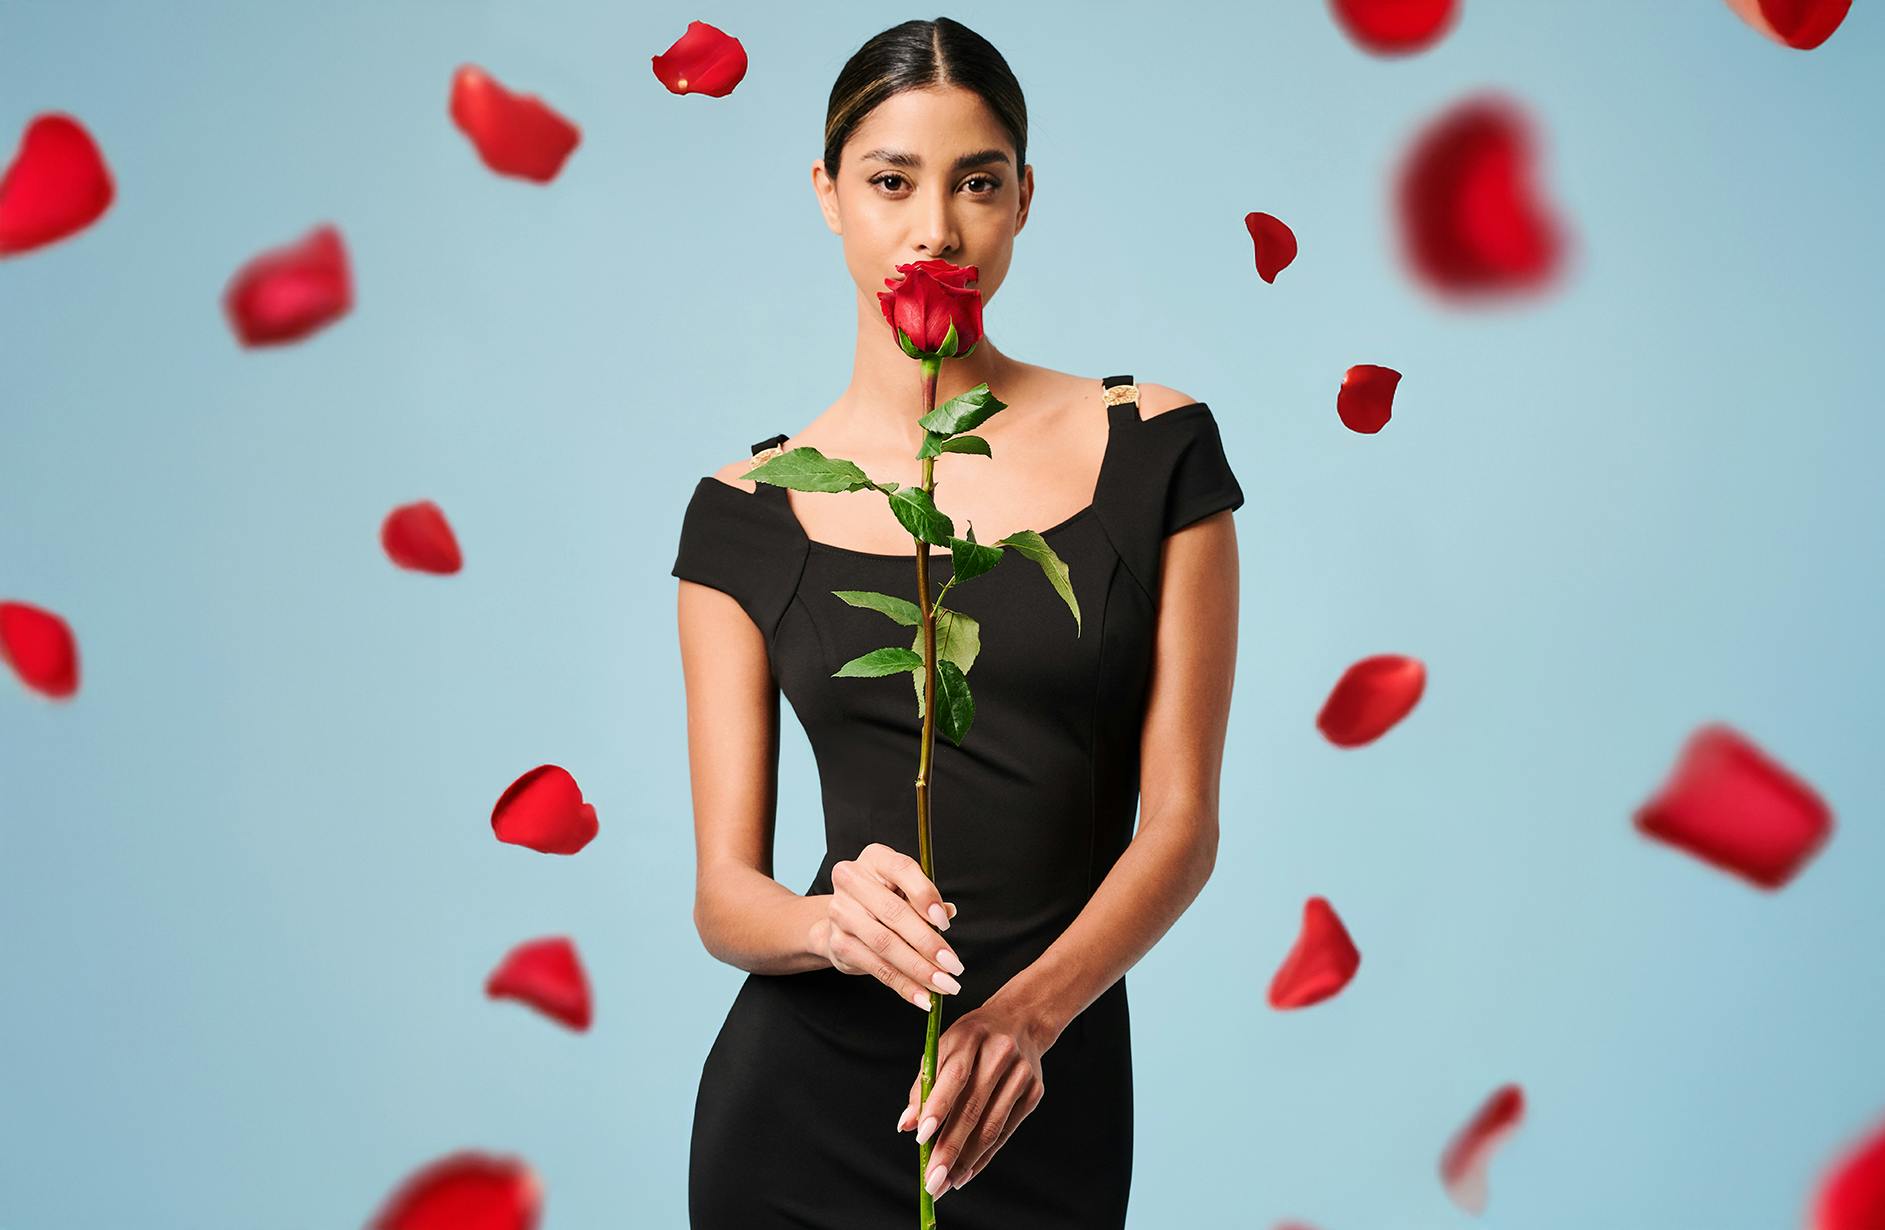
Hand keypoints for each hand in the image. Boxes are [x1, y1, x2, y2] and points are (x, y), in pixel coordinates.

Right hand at [815, 842, 962, 1011]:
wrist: (842, 922)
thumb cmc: (884, 901)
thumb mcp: (905, 892)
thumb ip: (926, 901)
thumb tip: (949, 912)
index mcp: (875, 858)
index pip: (902, 870)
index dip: (925, 896)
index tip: (945, 923)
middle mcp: (852, 880)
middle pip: (894, 913)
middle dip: (928, 943)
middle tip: (953, 966)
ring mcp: (841, 912)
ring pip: (886, 944)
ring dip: (919, 969)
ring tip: (944, 985)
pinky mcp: (839, 943)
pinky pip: (876, 967)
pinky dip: (903, 985)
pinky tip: (923, 996)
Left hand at [896, 999, 1047, 1198]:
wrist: (1022, 1021)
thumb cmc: (973, 1038)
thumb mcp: (944, 1047)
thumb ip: (924, 1085)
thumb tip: (907, 1125)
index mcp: (971, 1036)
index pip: (955, 1075)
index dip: (937, 1107)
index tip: (921, 1139)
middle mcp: (1000, 1054)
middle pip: (973, 1108)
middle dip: (949, 1148)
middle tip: (931, 1179)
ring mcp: (1021, 1074)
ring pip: (991, 1126)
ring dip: (966, 1160)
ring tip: (945, 1183)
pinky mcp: (1034, 1092)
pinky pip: (1005, 1132)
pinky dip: (984, 1156)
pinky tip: (966, 1173)